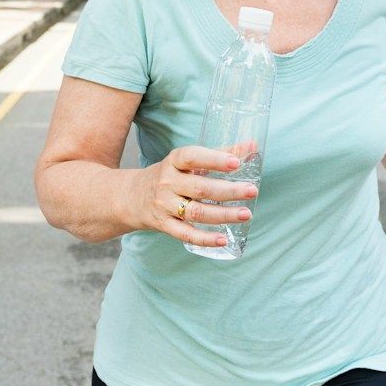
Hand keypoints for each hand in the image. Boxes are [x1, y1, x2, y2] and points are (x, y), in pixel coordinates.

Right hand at [129, 144, 257, 248]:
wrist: (131, 197)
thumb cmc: (169, 175)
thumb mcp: (188, 161)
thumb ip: (220, 153)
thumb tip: (253, 146)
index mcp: (173, 162)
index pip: (192, 157)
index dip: (214, 159)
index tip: (236, 163)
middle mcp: (167, 183)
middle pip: (200, 188)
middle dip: (228, 191)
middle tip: (252, 190)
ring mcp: (165, 206)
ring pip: (196, 212)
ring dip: (223, 215)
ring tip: (246, 214)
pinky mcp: (164, 225)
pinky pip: (186, 234)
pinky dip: (205, 239)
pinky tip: (223, 239)